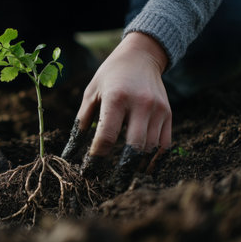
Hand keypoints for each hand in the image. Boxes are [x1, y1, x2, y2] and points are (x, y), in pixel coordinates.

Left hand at [62, 32, 171, 190]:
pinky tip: (142, 168)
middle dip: (121, 170)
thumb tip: (71, 150)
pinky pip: (164, 145)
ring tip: (124, 178)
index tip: (88, 171)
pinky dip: (154, 159)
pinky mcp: (168, 114)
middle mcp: (141, 104)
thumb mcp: (91, 92)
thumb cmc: (110, 75)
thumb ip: (82, 121)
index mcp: (116, 97)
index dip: (97, 158)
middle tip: (110, 185)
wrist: (142, 56)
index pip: (107, 136)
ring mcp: (158, 110)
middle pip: (134, 147)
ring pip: (150, 149)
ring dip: (137, 166)